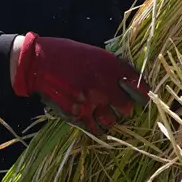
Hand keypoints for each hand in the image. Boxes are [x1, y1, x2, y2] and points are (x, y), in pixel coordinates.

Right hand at [10, 32, 148, 135]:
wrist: (38, 62)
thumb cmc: (66, 54)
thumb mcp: (94, 54)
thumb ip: (112, 68)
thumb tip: (129, 80)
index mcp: (111, 66)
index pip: (138, 85)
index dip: (143, 94)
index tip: (143, 98)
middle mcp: (104, 85)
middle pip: (127, 107)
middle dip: (123, 107)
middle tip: (118, 105)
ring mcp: (91, 101)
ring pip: (112, 120)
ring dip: (109, 117)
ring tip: (102, 112)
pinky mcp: (78, 113)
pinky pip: (94, 128)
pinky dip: (95, 125)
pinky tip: (92, 119)